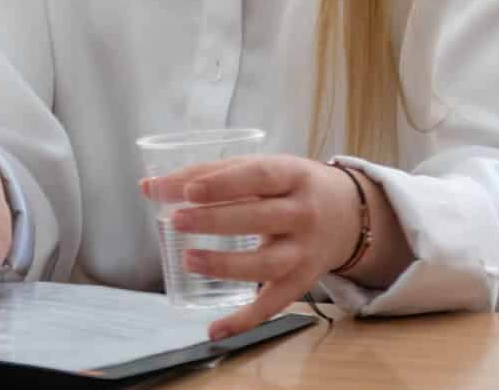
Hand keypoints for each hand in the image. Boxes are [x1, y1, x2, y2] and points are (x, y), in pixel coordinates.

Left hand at [139, 154, 363, 340]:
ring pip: (266, 263)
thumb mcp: (263, 169)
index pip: (257, 176)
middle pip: (259, 218)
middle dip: (215, 221)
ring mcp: (304, 251)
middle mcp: (303, 213)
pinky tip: (214, 329)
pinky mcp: (301, 282)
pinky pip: (272, 305)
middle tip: (176, 220)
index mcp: (293, 175)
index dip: (223, 184)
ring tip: (189, 259)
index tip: (189, 190)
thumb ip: (210, 175)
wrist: (348, 215)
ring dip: (225, 265)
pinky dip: (243, 321)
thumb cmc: (290, 186)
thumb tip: (150, 186)